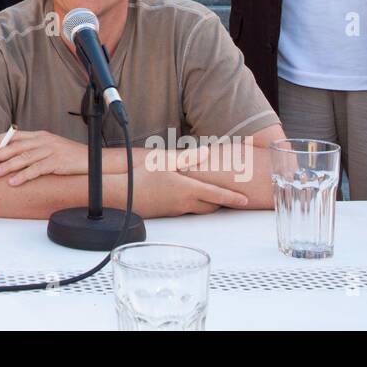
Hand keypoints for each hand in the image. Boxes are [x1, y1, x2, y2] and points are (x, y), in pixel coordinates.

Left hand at [0, 130, 87, 185]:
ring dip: (7, 166)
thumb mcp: (50, 147)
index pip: (15, 135)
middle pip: (16, 146)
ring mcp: (50, 151)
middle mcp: (43, 140)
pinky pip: (36, 169)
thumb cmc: (69, 155)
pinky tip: (13, 181)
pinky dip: (23, 176)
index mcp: (40, 135)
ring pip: (24, 158)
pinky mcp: (57, 162)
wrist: (92, 159)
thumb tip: (13, 154)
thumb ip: (34, 148)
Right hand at [130, 156, 249, 216]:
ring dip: (208, 203)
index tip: (245, 200)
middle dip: (222, 202)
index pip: (216, 195)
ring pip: (198, 209)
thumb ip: (187, 157)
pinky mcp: (167, 213)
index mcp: (186, 189)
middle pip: (211, 206)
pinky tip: (188, 195)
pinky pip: (186, 209)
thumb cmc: (139, 176)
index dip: (233, 198)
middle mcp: (183, 202)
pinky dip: (193, 204)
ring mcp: (175, 210)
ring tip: (213, 194)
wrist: (120, 195)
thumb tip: (206, 153)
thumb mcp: (163, 160)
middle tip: (232, 196)